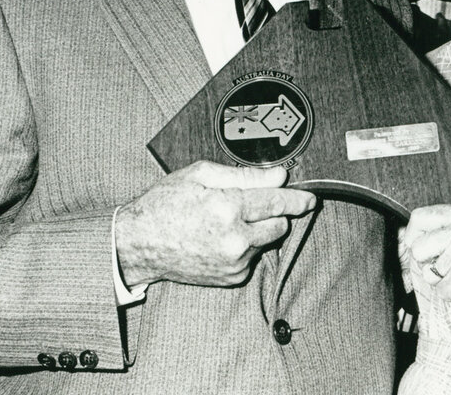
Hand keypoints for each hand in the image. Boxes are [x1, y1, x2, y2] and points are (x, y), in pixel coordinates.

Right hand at [115, 160, 315, 287]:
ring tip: (227, 220)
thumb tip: (279, 176)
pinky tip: (220, 237)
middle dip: (275, 212)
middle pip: (280, 224)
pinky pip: (252, 257)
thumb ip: (244, 175)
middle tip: (254, 203)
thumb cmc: (165, 203)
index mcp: (228, 207)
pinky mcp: (231, 277)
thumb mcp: (199, 174)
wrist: (139, 244)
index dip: (298, 198)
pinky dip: (245, 246)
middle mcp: (235, 238)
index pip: (278, 201)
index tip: (310, 197)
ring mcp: (234, 261)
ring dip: (258, 229)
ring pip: (267, 241)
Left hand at [402, 202, 450, 339]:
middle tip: (450, 273)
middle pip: (417, 246)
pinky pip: (442, 291)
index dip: (411, 239)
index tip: (417, 253)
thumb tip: (408, 241)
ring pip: (428, 272)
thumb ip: (448, 233)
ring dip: (445, 283)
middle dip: (427, 266)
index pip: (420, 217)